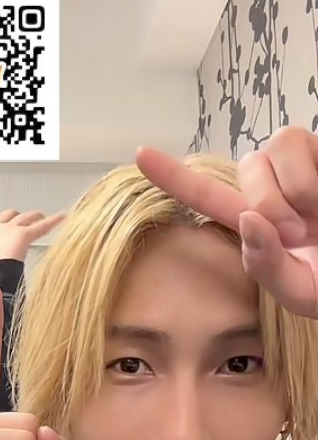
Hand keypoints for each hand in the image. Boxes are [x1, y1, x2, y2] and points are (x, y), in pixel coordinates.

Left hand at [0, 180, 63, 280]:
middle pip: (5, 218)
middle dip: (11, 215)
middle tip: (18, 213)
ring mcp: (9, 235)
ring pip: (24, 220)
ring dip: (33, 217)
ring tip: (42, 216)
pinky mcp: (23, 239)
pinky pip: (41, 228)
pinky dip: (53, 222)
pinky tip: (65, 216)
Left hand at [135, 127, 317, 318]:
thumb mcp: (302, 294)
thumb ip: (267, 268)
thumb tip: (249, 220)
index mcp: (262, 224)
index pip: (209, 195)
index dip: (173, 176)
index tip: (139, 154)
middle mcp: (281, 188)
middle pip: (246, 167)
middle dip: (268, 203)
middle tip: (299, 235)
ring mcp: (310, 166)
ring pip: (273, 149)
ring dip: (293, 189)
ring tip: (317, 220)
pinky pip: (306, 145)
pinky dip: (312, 181)